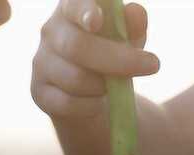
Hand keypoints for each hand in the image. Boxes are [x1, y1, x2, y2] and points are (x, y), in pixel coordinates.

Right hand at [31, 0, 158, 121]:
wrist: (91, 95)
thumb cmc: (112, 56)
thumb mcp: (129, 40)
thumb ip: (133, 26)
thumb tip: (135, 13)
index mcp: (71, 10)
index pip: (73, 4)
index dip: (84, 10)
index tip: (98, 20)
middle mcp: (50, 32)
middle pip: (78, 46)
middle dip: (119, 59)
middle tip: (154, 64)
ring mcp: (42, 63)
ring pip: (76, 79)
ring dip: (104, 86)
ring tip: (114, 86)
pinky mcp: (40, 92)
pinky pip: (69, 103)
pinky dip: (91, 106)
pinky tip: (98, 101)